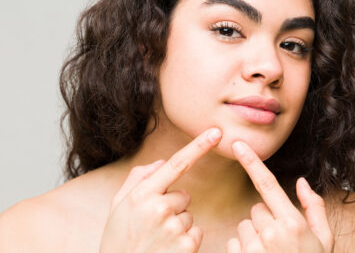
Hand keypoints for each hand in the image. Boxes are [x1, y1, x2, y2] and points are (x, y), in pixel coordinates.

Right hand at [99, 128, 221, 252]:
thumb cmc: (118, 240)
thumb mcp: (118, 206)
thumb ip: (138, 179)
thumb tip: (162, 162)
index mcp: (142, 194)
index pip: (177, 163)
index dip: (199, 146)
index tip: (216, 132)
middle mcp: (159, 208)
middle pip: (184, 195)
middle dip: (172, 207)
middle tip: (152, 225)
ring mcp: (174, 228)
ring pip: (189, 215)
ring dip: (178, 225)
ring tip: (157, 240)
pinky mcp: (186, 246)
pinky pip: (196, 231)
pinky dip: (186, 240)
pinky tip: (167, 249)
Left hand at [226, 141, 333, 252]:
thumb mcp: (324, 239)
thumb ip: (315, 208)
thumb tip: (301, 183)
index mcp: (292, 224)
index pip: (268, 184)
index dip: (252, 163)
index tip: (239, 146)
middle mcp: (271, 234)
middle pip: (257, 209)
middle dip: (265, 220)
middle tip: (281, 241)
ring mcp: (253, 250)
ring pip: (244, 226)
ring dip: (253, 237)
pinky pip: (233, 244)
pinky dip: (242, 251)